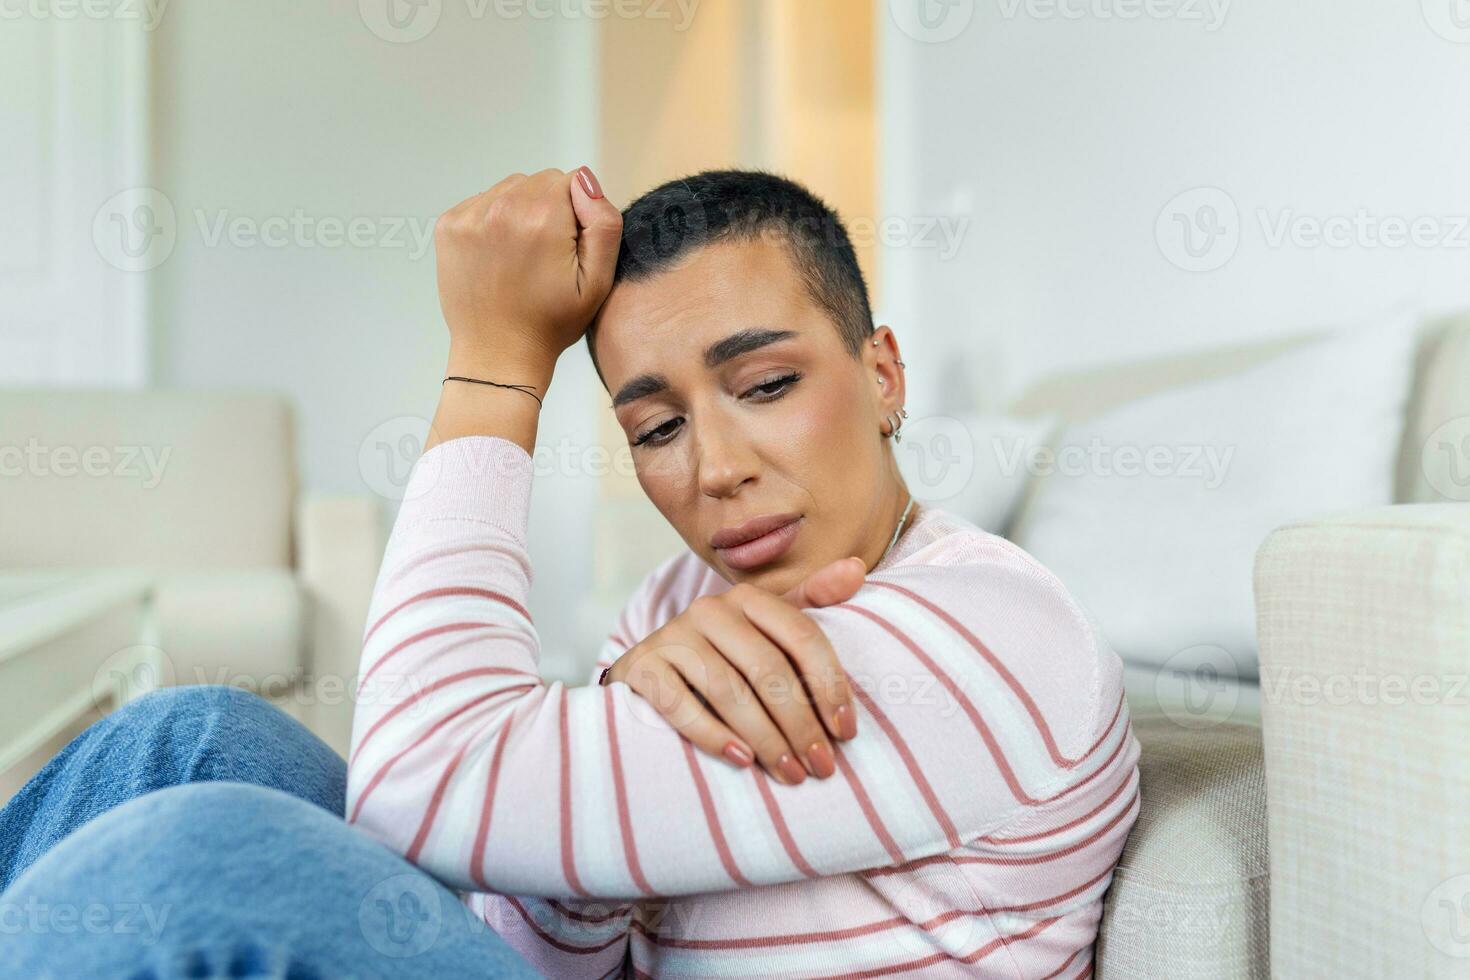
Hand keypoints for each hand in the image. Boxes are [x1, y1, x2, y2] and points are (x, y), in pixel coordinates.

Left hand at [433, 167, 621, 377]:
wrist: (497, 354)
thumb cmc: (551, 323)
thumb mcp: (599, 281)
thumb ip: (603, 223)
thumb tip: (583, 179)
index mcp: (542, 218)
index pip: (571, 181)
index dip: (576, 215)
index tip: (567, 250)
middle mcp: (502, 208)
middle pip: (540, 182)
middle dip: (549, 210)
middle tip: (544, 258)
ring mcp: (470, 216)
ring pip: (510, 189)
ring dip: (520, 213)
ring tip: (520, 257)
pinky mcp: (449, 226)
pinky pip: (482, 202)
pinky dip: (492, 221)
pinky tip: (498, 257)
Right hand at [602, 557, 866, 784]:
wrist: (648, 672)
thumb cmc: (723, 657)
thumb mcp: (766, 628)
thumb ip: (811, 601)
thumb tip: (856, 568)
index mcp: (748, 598)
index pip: (802, 638)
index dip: (830, 686)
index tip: (846, 733)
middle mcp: (709, 609)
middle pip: (768, 669)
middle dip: (801, 724)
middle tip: (821, 767)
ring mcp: (671, 637)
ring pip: (729, 691)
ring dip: (767, 739)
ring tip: (790, 774)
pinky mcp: (641, 666)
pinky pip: (680, 705)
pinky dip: (714, 736)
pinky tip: (742, 760)